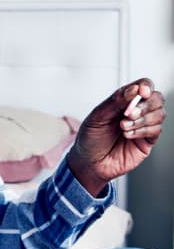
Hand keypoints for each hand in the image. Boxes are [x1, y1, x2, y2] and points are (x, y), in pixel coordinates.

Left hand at [67, 78, 165, 196]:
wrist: (89, 163)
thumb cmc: (90, 138)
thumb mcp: (98, 116)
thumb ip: (115, 101)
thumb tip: (134, 89)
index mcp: (123, 101)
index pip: (143, 86)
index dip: (146, 86)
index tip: (141, 92)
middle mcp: (136, 111)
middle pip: (157, 98)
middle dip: (144, 105)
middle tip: (128, 114)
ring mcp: (143, 126)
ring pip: (160, 114)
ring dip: (142, 119)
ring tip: (123, 127)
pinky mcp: (147, 141)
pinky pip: (156, 130)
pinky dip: (142, 131)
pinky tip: (127, 135)